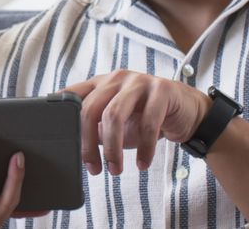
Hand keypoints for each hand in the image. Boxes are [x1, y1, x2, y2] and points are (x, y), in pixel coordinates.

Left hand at [64, 71, 210, 175]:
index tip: (61, 141)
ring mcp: (139, 81)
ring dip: (113, 148)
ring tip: (115, 170)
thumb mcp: (116, 124)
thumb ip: (95, 129)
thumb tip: (73, 149)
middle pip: (90, 109)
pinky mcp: (162, 90)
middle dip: (88, 144)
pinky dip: (144, 149)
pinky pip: (148, 123)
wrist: (188, 113)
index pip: (72, 94)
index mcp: (101, 83)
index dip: (62, 116)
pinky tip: (142, 164)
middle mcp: (116, 79)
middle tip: (93, 169)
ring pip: (114, 115)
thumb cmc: (145, 119)